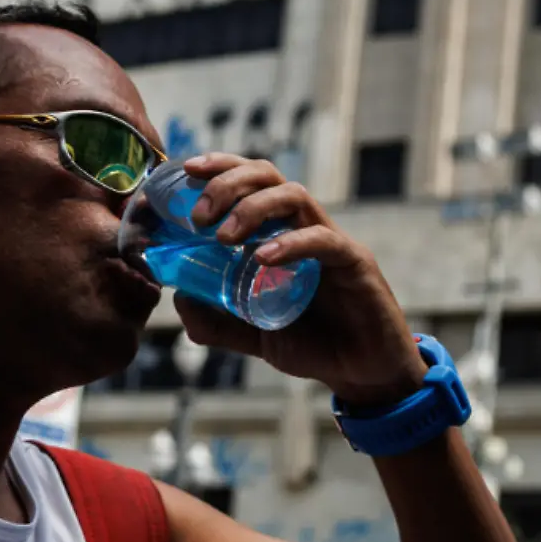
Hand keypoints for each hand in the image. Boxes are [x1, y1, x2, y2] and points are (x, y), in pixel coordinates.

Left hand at [171, 153, 424, 407]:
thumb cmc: (314, 346)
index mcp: (280, 232)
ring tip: (223, 236)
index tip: (187, 170)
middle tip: (199, 216)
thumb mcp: (253, 335)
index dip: (220, 167)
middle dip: (228, 183)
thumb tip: (179, 300)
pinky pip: (323, 240)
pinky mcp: (354, 262)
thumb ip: (217, 321)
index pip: (251, 180)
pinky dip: (290, 243)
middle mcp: (304, 227)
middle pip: (268, 176)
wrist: (360, 374)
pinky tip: (263, 258)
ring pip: (294, 195)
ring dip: (252, 207)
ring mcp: (331, 241)